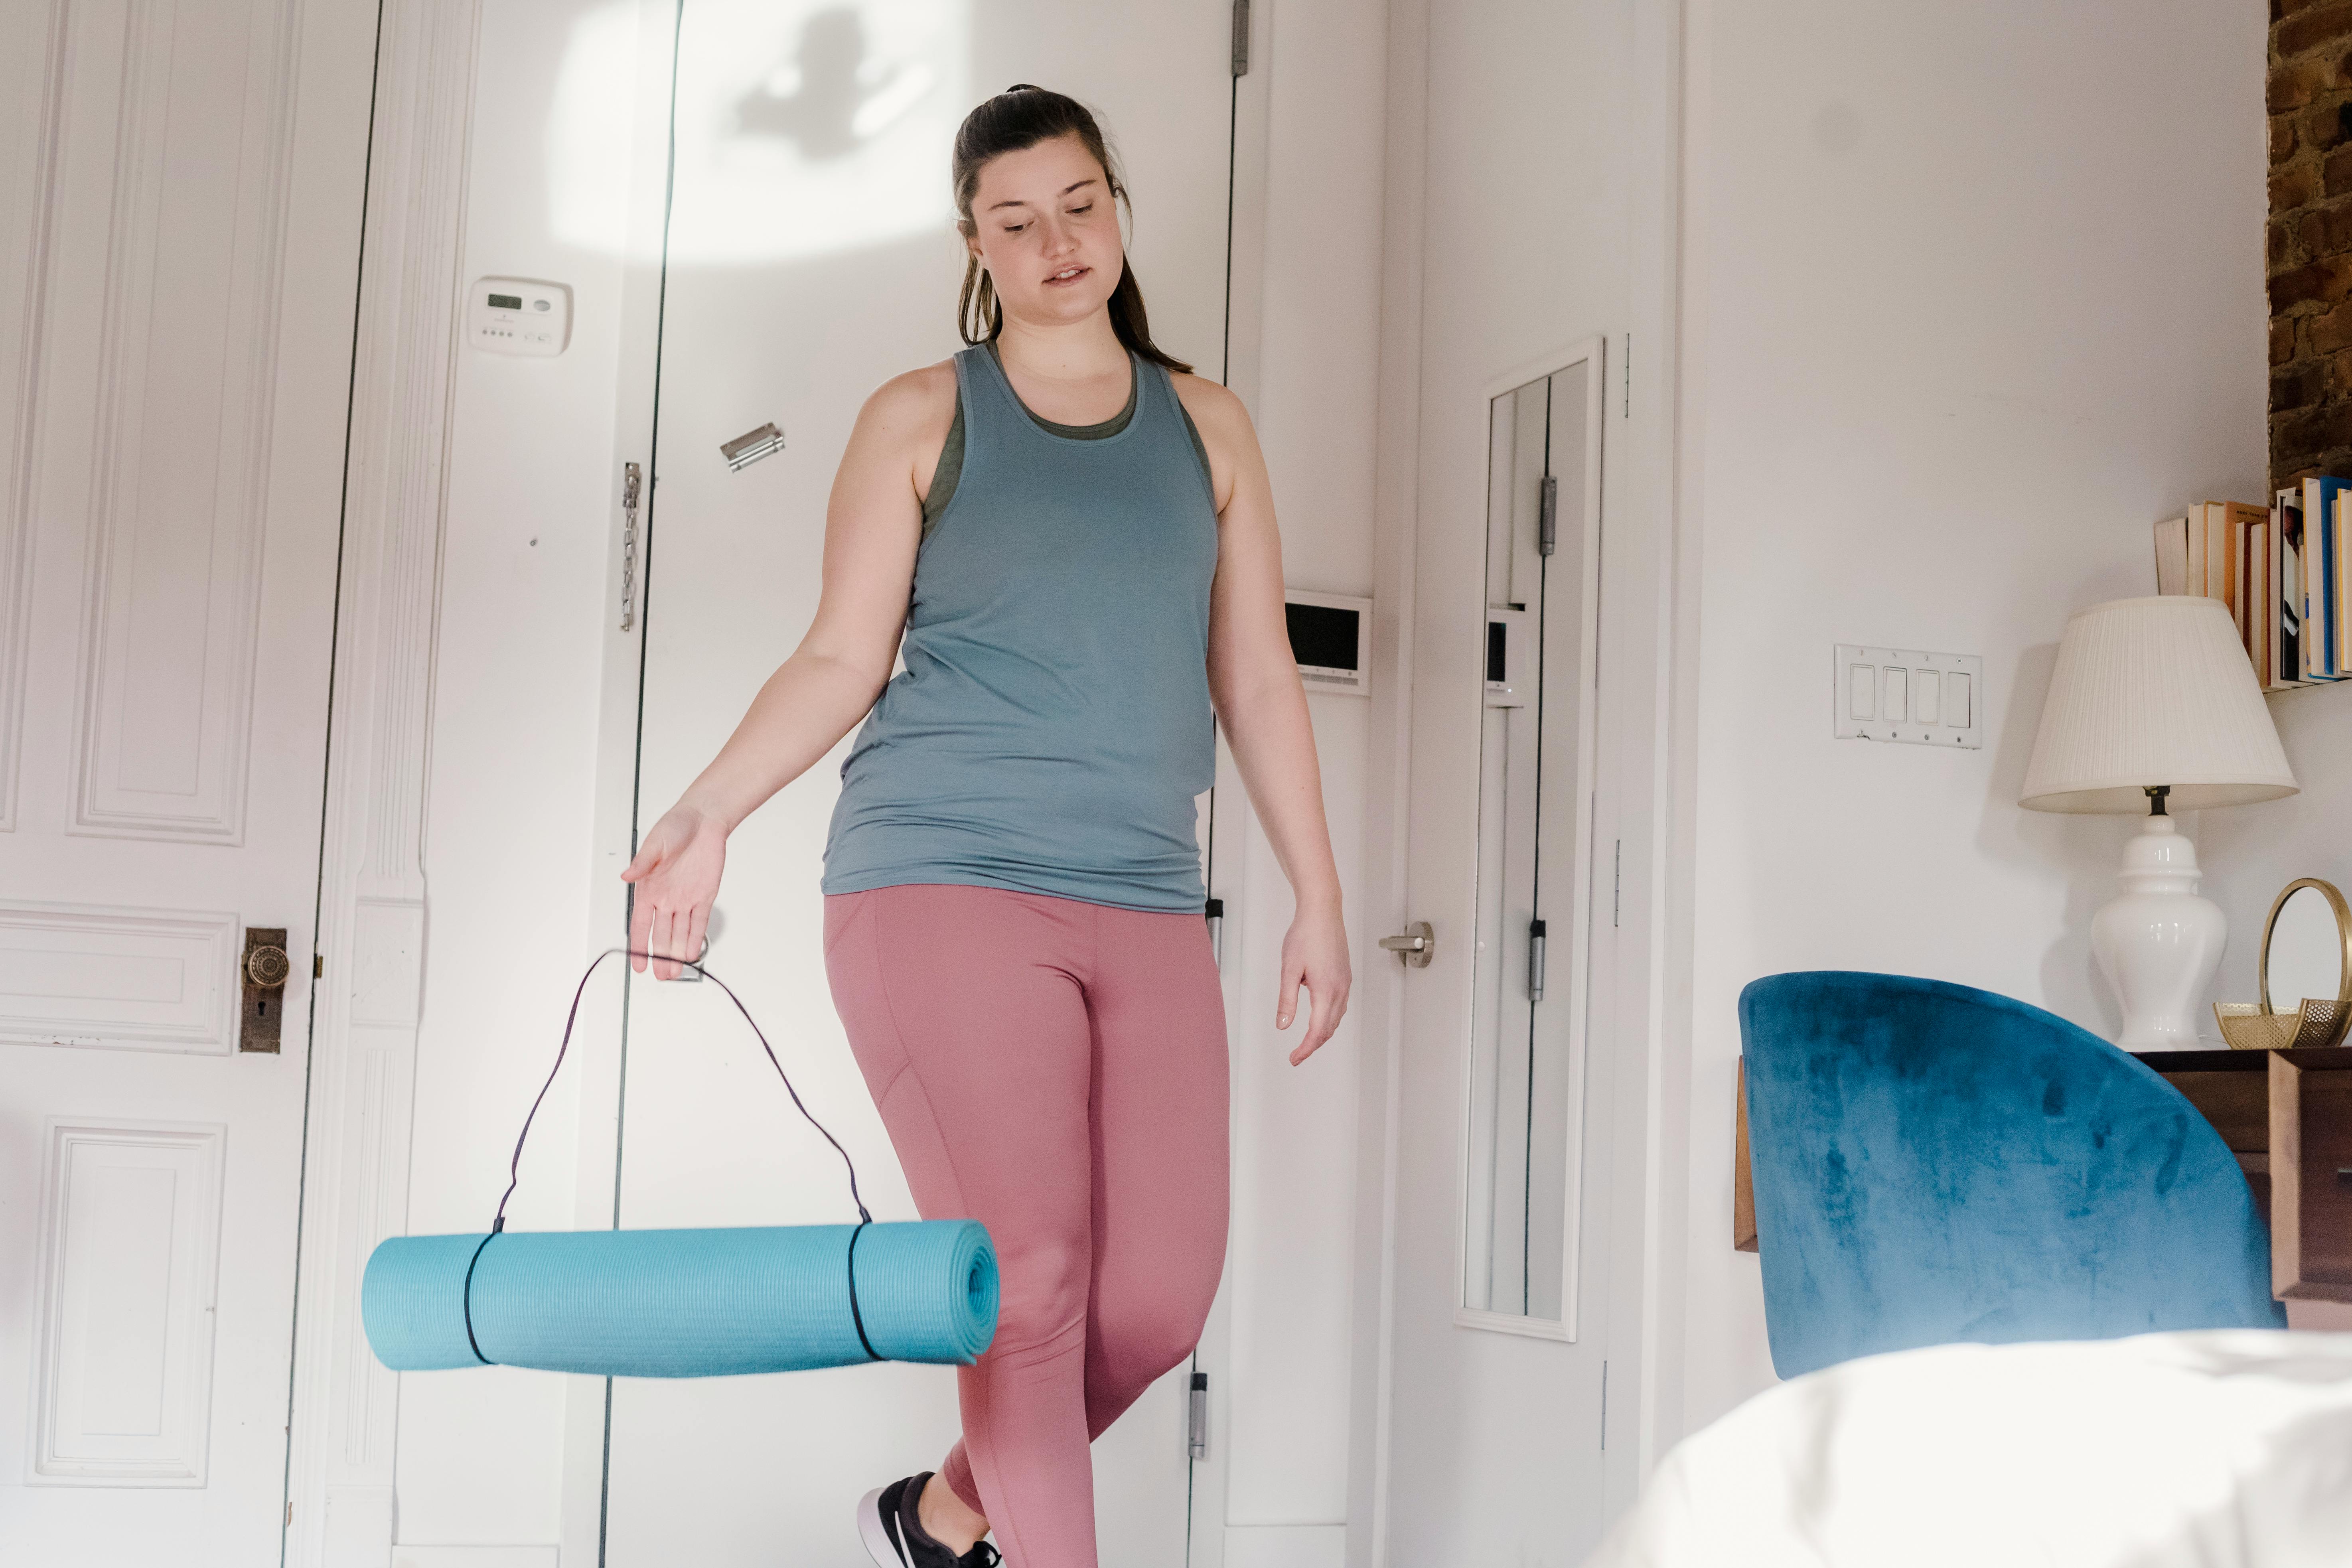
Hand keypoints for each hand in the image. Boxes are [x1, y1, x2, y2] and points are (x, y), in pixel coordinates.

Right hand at [621, 803, 727, 979]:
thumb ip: (642, 863)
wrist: (704, 819)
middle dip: (660, 956)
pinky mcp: (705, 895)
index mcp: (648, 889)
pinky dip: (695, 938)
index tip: (638, 964)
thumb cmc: (675, 826)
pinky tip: (692, 953)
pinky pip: (699, 922)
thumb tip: (626, 876)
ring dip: (676, 953)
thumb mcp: (655, 843)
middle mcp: (666, 898)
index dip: (640, 945)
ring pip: (679, 933)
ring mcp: (685, 899)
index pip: (641, 924)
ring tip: (674, 973)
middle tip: (661, 977)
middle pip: (661, 934)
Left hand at [1276, 899, 1350, 1064]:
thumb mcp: (1289, 969)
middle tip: (1296, 1055)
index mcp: (1326, 991)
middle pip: (1329, 1028)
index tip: (1294, 1059)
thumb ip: (1286, 1000)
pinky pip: (1340, 1005)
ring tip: (1307, 1040)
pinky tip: (1319, 1015)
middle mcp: (1340, 990)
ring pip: (1337, 1017)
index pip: (1318, 1031)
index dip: (1305, 1049)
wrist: (1322, 912)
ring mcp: (1345, 982)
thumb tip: (1283, 1025)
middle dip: (1313, 1044)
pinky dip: (1329, 1018)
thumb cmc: (1305, 935)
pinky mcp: (1345, 975)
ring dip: (1323, 1032)